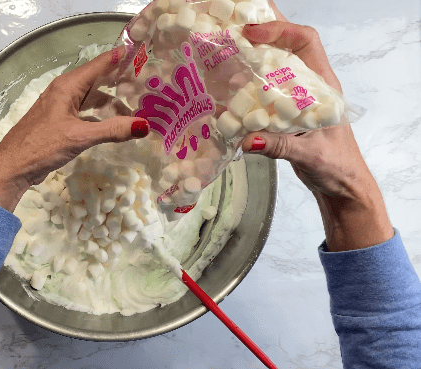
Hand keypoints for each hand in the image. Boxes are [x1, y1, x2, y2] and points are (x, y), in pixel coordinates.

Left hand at [0, 49, 148, 212]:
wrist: (13, 166)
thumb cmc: (43, 145)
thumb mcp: (80, 137)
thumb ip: (112, 130)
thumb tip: (145, 125)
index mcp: (68, 86)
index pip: (100, 64)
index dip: (121, 57)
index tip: (143, 53)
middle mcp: (66, 91)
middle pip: (99, 79)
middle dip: (122, 81)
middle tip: (148, 84)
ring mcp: (62, 106)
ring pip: (93, 98)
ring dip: (113, 102)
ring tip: (137, 107)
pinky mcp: (61, 121)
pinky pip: (87, 112)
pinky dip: (102, 116)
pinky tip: (115, 125)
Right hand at [239, 1, 392, 250]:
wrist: (341, 185)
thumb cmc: (335, 166)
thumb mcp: (310, 155)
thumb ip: (280, 146)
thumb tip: (246, 140)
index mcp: (322, 86)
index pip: (305, 42)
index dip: (279, 31)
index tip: (251, 34)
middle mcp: (309, 85)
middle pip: (287, 43)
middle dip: (262, 28)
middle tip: (232, 21)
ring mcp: (296, 96)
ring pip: (273, 62)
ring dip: (250, 52)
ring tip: (222, 45)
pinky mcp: (285, 110)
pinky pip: (264, 86)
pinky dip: (245, 80)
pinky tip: (226, 82)